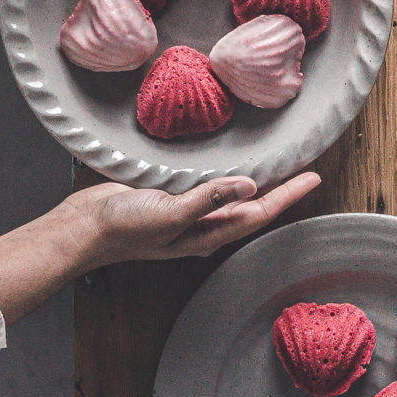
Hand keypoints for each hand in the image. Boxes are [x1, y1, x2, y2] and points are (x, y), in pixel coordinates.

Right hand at [70, 172, 323, 263]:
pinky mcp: (170, 197)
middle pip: (251, 206)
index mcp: (206, 234)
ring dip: (255, 183)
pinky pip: (207, 185)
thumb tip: (251, 186)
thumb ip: (209, 199)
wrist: (83, 228)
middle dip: (281, 191)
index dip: (288, 196)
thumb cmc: (123, 228)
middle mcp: (202, 225)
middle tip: (306, 170)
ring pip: (231, 196)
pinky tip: (229, 162)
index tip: (313, 178)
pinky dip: (224, 174)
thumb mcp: (169, 214)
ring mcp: (186, 213)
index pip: (258, 213)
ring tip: (279, 165)